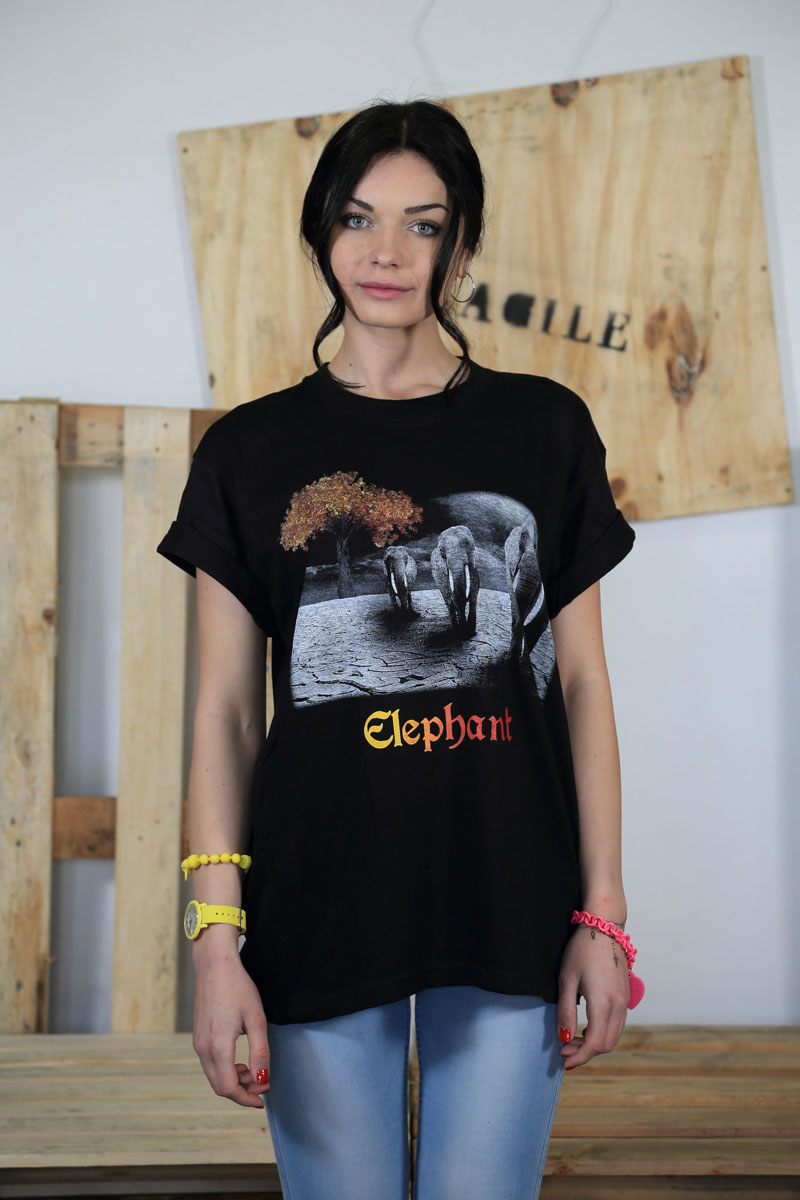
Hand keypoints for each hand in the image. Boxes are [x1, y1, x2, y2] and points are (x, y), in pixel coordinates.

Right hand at [192, 948, 270, 1107]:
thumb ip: (260, 1052)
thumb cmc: (238, 988)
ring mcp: (197, 1043)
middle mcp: (203, 1049)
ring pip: (214, 1076)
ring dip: (234, 1081)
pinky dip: (225, 1070)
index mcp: (218, 1047)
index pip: (228, 1088)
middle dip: (242, 1091)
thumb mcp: (257, 1019)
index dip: (246, 1098)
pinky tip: (240, 1060)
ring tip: (254, 1070)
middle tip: (263, 1084)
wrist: (215, 965)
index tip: (263, 1098)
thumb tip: (263, 1079)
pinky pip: (210, 1064)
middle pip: (220, 1087)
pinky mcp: (198, 1036)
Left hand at [557, 923, 628, 1070]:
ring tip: (572, 1038)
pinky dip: (603, 1032)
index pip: (595, 1044)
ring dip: (595, 1043)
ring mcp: (625, 1001)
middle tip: (564, 1047)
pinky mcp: (626, 996)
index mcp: (603, 1003)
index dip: (579, 1056)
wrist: (604, 927)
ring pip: (614, 1036)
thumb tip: (563, 1038)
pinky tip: (587, 1026)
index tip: (563, 1058)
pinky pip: (617, 1024)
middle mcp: (619, 1006)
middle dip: (586, 1052)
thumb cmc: (582, 950)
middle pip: (607, 1044)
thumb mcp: (567, 979)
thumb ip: (566, 1011)